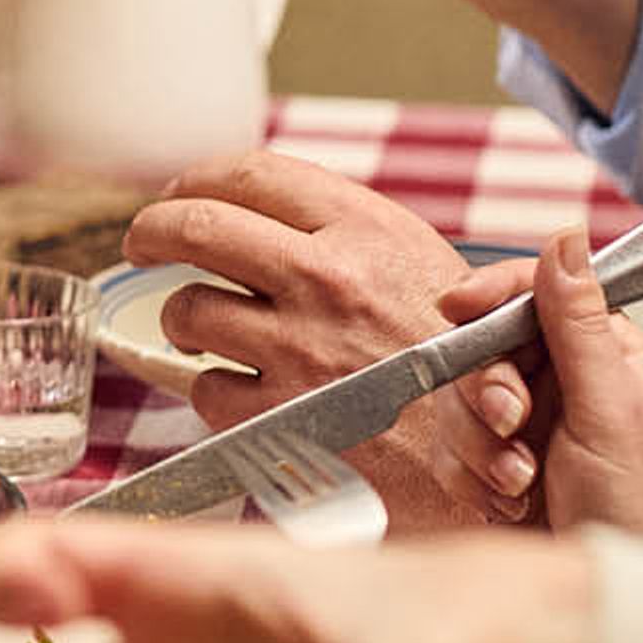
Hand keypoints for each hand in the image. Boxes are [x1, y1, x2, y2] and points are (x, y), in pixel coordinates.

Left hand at [124, 152, 538, 528]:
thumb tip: (265, 214)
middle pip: (194, 226)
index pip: (250, 173)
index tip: (178, 192)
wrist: (500, 469)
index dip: (195, 178)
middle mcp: (325, 280)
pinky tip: (245, 396)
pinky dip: (214, 391)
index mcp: (365, 230)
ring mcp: (296, 351)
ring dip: (184, 320)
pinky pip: (204, 389)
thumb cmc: (469, 369)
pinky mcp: (277, 419)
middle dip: (151, 230)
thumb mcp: (427, 271)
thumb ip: (349, 237)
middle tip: (142, 242)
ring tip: (204, 331)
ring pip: (187, 310)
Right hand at [446, 230, 642, 552]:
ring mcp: (523, 423)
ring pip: (454, 404)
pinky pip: (446, 451)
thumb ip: (579, 325)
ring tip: (521, 483)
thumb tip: (567, 238)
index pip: (534, 292)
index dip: (491, 293)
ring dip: (480, 447)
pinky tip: (511, 503)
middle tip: (512, 424)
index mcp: (601, 350)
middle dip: (486, 393)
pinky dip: (470, 479)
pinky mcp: (491, 465)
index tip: (458, 307)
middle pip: (479, 348)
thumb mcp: (611, 408)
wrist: (620, 594)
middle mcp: (559, 379)